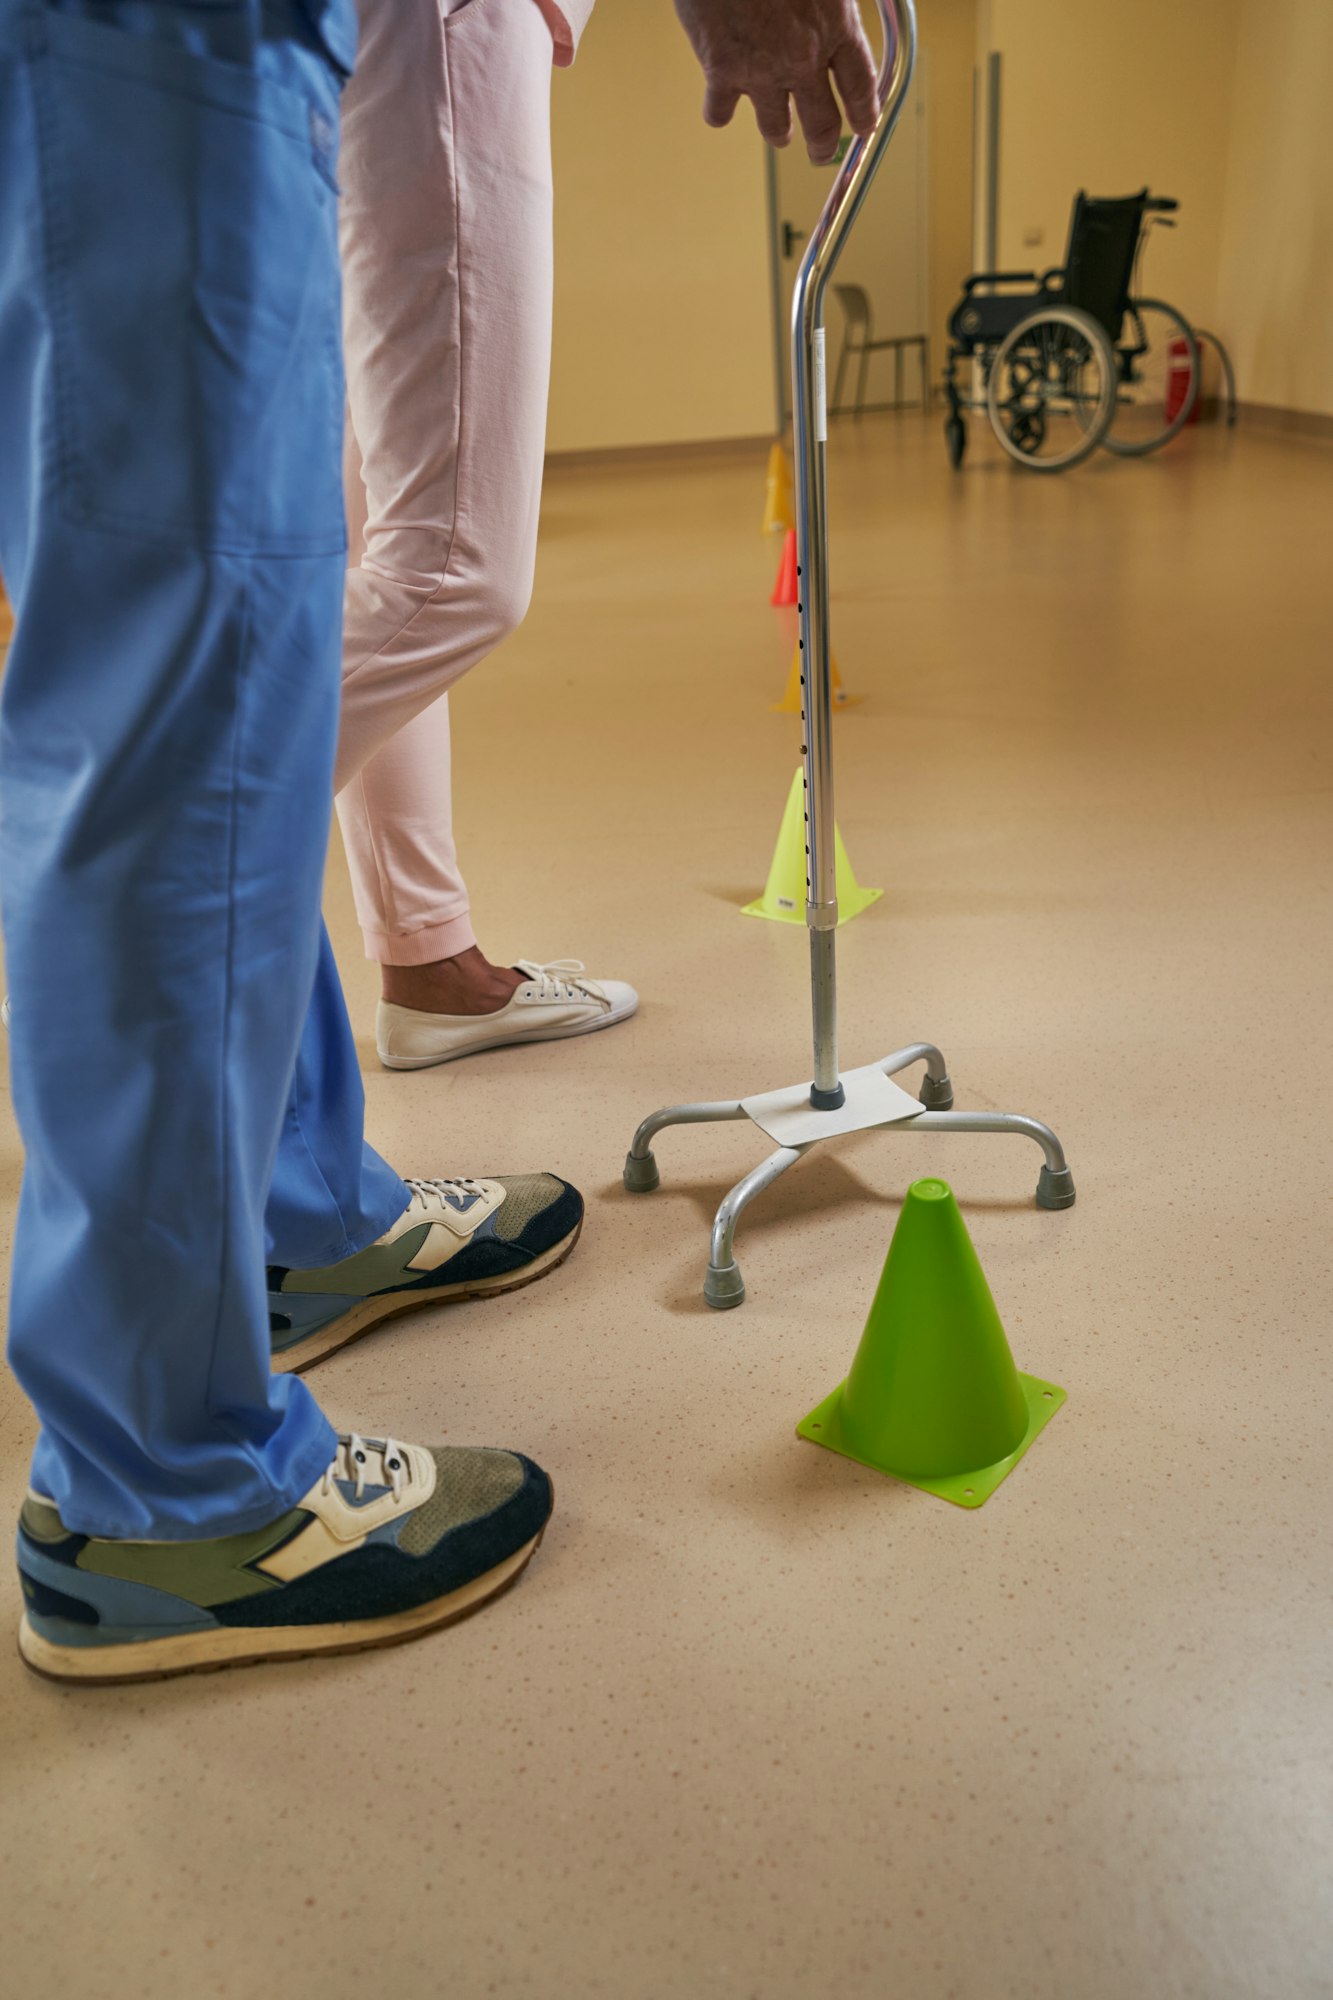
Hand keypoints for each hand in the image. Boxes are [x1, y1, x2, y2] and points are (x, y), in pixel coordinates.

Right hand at [673, 0, 878, 164]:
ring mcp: (762, 71)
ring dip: (778, 133)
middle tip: (821, 152)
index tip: (864, 128)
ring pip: (775, 128)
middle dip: (823, 144)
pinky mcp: (722, 72)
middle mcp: (804, 58)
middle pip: (822, 122)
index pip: (862, 85)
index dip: (865, 112)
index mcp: (836, 25)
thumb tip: (840, 12)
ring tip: (779, 134)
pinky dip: (719, 113)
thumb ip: (835, 2)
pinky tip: (720, 105)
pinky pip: (720, 112)